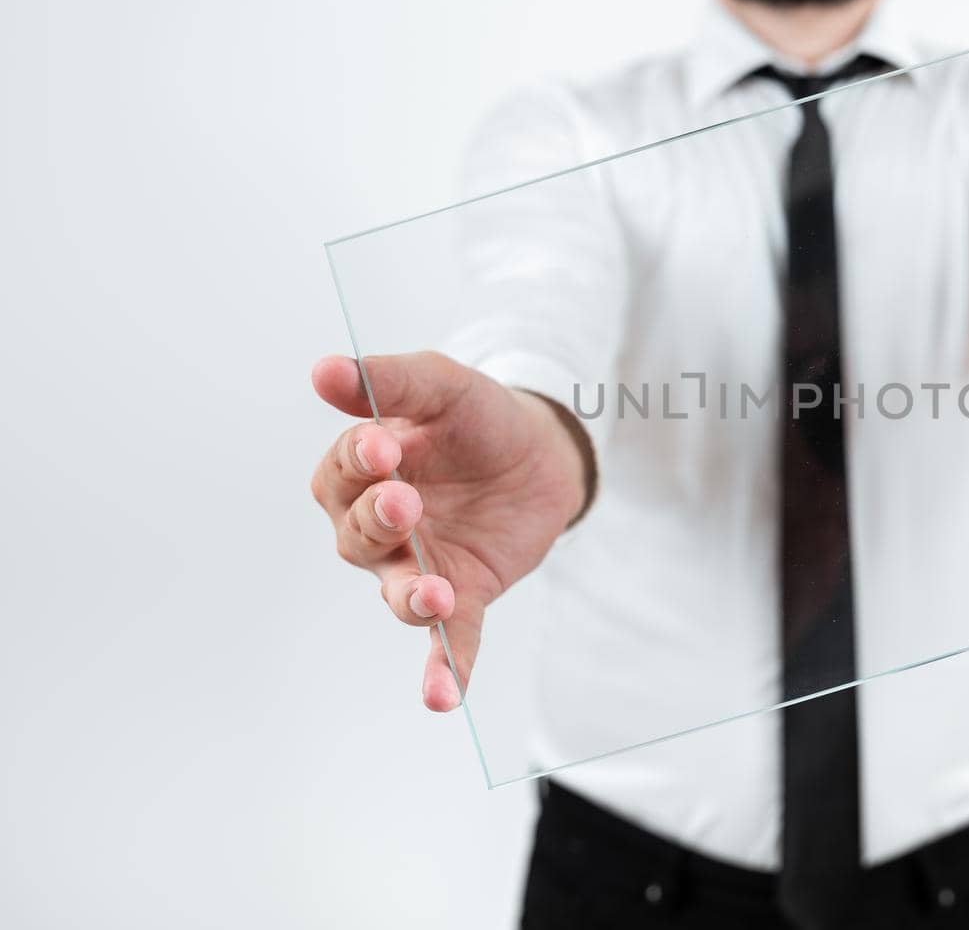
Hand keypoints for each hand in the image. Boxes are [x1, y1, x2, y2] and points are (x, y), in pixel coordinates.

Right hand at [309, 352, 588, 709]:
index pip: (343, 472)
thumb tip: (324, 370)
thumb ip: (389, 381)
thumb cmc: (477, 417)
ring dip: (411, 597)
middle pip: (358, 536)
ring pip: (397, 591)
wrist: (543, 450)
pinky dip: (444, 669)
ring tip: (432, 596)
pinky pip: (447, 641)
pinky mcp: (463, 595)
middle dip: (380, 521)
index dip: (359, 462)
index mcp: (359, 473)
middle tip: (406, 502)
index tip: (383, 446)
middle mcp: (377, 528)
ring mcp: (418, 565)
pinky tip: (442, 700)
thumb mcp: (442, 386)